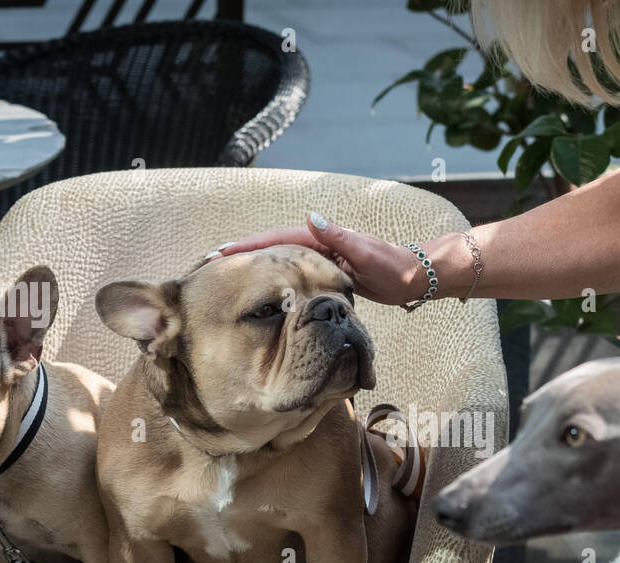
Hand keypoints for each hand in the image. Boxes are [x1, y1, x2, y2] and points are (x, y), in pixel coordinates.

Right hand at [207, 212, 429, 305]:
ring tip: (221, 275)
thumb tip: (311, 216)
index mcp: (319, 238)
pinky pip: (290, 274)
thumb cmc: (394, 267)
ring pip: (277, 262)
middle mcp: (315, 244)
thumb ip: (339, 236)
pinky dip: (271, 278)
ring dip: (251, 266)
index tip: (218, 253)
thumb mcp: (367, 253)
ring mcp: (319, 258)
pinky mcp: (324, 273)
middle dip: (239, 254)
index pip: (274, 240)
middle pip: (268, 248)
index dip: (247, 246)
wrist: (414, 276)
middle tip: (206, 264)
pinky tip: (258, 288)